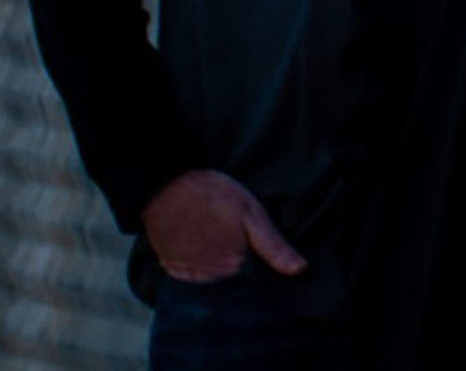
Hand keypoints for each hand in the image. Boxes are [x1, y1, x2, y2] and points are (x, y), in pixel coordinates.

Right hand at [141, 170, 306, 283]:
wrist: (165, 186)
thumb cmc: (213, 194)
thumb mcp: (252, 212)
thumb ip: (273, 244)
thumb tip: (299, 269)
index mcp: (234, 265)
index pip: (254, 278)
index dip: (258, 264)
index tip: (256, 249)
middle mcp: (211, 276)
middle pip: (232, 279)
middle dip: (236, 266)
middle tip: (232, 238)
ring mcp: (188, 274)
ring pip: (211, 277)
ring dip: (215, 266)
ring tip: (215, 240)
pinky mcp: (171, 268)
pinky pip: (190, 274)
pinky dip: (196, 264)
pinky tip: (199, 244)